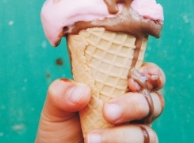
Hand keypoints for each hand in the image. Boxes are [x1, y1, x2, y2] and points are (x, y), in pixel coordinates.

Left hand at [35, 63, 164, 142]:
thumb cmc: (60, 126)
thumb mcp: (55, 106)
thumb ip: (61, 92)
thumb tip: (83, 91)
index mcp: (118, 88)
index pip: (145, 74)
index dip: (149, 73)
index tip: (133, 78)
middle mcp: (133, 110)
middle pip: (153, 101)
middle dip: (133, 105)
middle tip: (108, 112)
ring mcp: (135, 133)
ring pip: (147, 132)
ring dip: (122, 135)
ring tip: (91, 139)